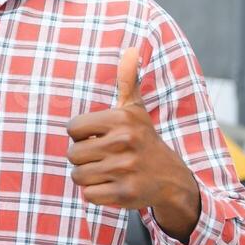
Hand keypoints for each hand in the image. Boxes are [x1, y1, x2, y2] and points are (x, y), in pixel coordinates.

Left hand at [66, 47, 200, 238]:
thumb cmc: (143, 140)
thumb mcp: (136, 110)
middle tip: (107, 158)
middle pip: (73, 154)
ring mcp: (125, 169)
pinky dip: (97, 194)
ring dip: (90, 177)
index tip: (101, 138)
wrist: (171, 179)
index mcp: (122, 119)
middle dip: (85, 158)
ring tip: (111, 172)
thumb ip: (128, 81)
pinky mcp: (125, 194)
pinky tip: (114, 186)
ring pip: (78, 176)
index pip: (72, 128)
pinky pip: (88, 195)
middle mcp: (124, 142)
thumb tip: (130, 49)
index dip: (82, 135)